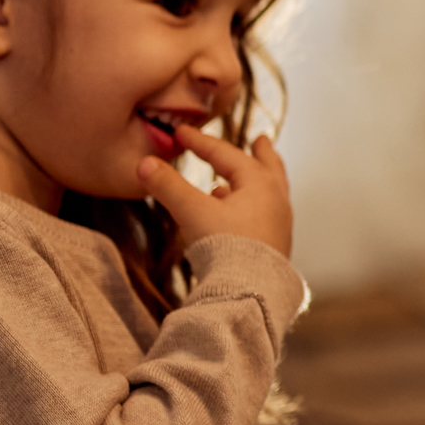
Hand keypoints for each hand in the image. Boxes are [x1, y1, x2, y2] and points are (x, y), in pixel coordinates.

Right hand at [139, 122, 292, 259]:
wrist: (251, 292)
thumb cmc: (225, 248)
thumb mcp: (192, 212)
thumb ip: (168, 186)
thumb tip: (144, 163)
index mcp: (260, 184)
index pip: (227, 154)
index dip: (201, 142)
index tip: (181, 133)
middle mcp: (276, 200)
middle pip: (269, 168)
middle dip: (261, 153)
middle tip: (261, 140)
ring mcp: (280, 225)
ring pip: (270, 193)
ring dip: (255, 182)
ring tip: (236, 182)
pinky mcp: (276, 247)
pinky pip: (266, 217)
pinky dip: (252, 208)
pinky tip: (233, 218)